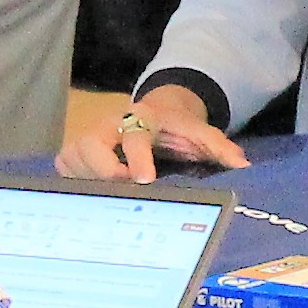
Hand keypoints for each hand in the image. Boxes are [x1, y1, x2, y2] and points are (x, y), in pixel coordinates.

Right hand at [64, 86, 246, 181]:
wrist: (154, 114)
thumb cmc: (177, 129)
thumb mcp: (201, 134)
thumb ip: (221, 148)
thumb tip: (244, 165)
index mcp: (141, 119)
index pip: (134, 138)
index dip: (137, 159)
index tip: (144, 180)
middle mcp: (110, 124)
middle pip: (90, 145)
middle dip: (102, 170)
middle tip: (120, 189)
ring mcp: (89, 136)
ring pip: (74, 157)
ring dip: (89, 179)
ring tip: (110, 194)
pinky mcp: (75, 150)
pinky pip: (63, 166)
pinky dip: (73, 179)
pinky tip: (91, 191)